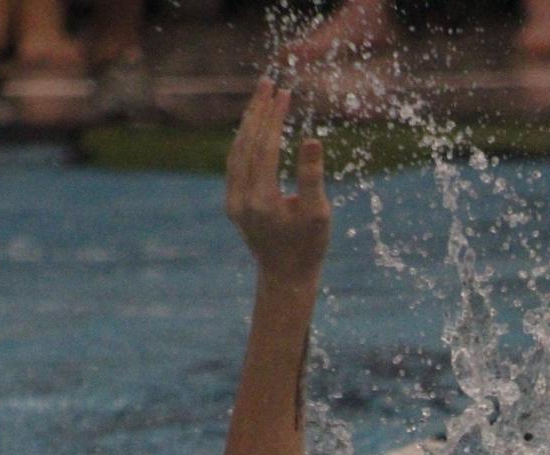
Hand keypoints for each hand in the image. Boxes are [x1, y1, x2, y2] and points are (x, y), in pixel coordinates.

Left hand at [225, 79, 328, 285]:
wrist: (285, 276)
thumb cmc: (308, 246)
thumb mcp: (317, 213)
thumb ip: (312, 175)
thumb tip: (312, 138)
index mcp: (261, 202)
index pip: (265, 147)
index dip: (275, 118)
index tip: (285, 92)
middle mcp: (240, 199)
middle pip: (246, 144)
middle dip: (258, 111)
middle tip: (269, 83)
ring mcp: (232, 201)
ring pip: (236, 151)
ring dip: (248, 122)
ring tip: (261, 97)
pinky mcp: (232, 202)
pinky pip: (235, 163)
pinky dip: (244, 140)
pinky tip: (254, 125)